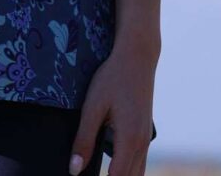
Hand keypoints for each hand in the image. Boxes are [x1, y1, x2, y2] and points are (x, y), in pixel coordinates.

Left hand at [68, 38, 157, 175]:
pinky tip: (113, 167)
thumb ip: (84, 139)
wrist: (137, 56)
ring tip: (102, 173)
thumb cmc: (112, 77)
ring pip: (137, 173)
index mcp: (129, 139)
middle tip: (87, 175)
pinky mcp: (145, 132)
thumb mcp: (93, 106)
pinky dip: (127, 171)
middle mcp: (142, 143)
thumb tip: (74, 170)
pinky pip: (139, 161)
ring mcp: (146, 138)